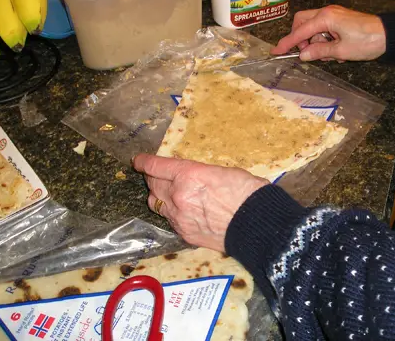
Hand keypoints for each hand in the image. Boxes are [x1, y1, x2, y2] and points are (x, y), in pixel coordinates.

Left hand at [132, 154, 268, 251]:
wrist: (257, 225)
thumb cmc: (247, 192)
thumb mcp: (222, 171)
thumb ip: (199, 173)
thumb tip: (192, 176)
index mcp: (188, 175)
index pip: (156, 166)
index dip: (144, 162)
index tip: (138, 161)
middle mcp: (177, 195)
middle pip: (152, 185)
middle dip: (152, 178)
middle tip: (155, 175)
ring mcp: (179, 217)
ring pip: (156, 204)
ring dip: (158, 196)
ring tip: (166, 193)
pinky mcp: (185, 234)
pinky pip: (169, 220)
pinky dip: (171, 213)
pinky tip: (182, 211)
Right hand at [271, 5, 385, 61]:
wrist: (389, 35)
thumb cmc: (367, 41)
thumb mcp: (340, 51)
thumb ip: (318, 52)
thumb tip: (302, 55)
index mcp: (325, 18)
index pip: (299, 32)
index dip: (287, 43)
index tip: (276, 52)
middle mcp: (327, 13)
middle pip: (302, 23)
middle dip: (301, 39)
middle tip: (309, 53)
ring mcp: (334, 15)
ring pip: (312, 27)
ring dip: (316, 43)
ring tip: (331, 55)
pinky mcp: (339, 20)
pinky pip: (324, 30)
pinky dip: (325, 41)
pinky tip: (337, 52)